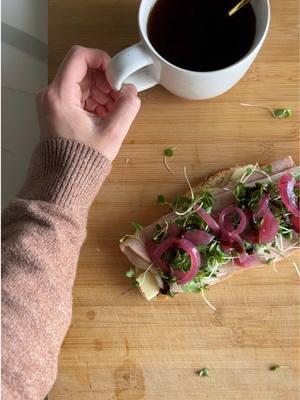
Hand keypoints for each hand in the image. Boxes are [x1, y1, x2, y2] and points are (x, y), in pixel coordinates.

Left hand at [36, 45, 140, 160]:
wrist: (65, 180)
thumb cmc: (83, 160)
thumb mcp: (112, 133)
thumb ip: (127, 106)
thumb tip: (132, 91)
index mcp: (59, 96)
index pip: (79, 56)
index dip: (101, 59)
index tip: (116, 74)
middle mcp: (51, 95)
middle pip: (82, 71)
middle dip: (105, 81)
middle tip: (120, 96)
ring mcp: (52, 102)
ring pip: (81, 83)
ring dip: (102, 92)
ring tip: (115, 110)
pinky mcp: (57, 111)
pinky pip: (78, 96)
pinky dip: (94, 101)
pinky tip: (106, 115)